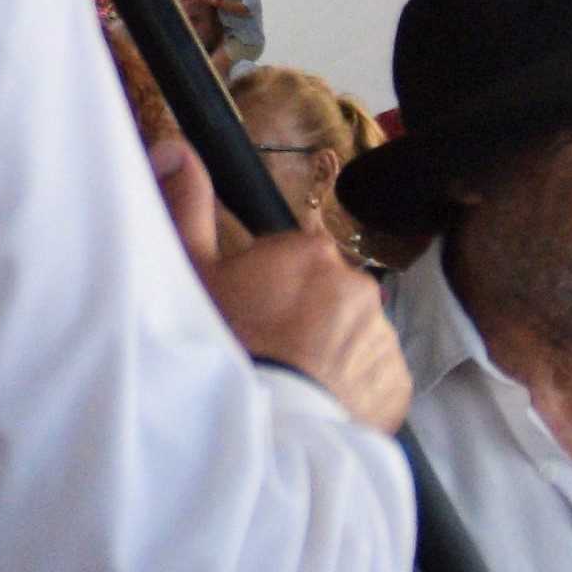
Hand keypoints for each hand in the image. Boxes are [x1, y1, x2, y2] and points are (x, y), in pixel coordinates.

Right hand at [162, 131, 406, 434]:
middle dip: (305, 316)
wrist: (262, 425)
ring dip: (330, 352)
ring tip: (292, 381)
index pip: (294, 260)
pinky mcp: (398, 384)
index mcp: (310, 252)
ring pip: (354, 337)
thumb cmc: (222, 341)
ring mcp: (383, 337)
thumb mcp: (190, 272)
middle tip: (267, 348)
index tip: (247, 311)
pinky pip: (374, 379)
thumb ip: (187, 205)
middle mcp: (358, 286)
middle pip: (329, 296)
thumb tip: (173, 146)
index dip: (267, 285)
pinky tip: (318, 401)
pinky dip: (352, 388)